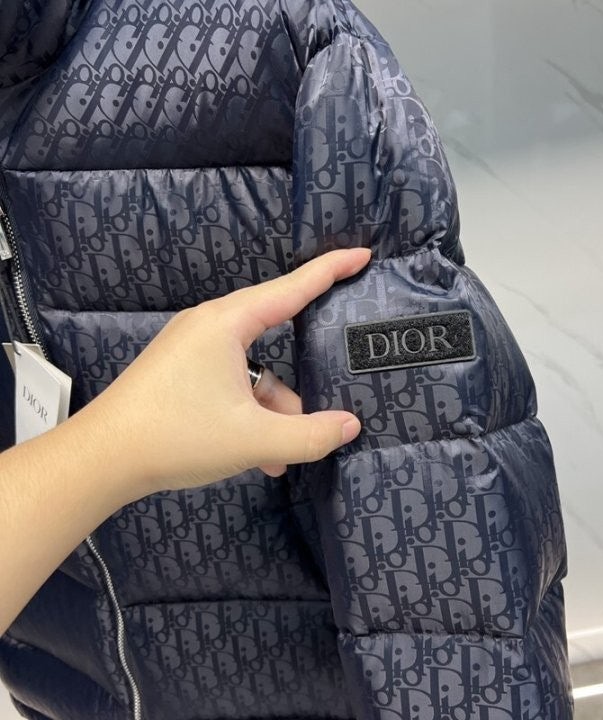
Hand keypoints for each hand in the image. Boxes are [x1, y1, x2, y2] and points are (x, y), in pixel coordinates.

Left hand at [72, 247, 370, 498]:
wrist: (100, 460)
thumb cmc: (175, 436)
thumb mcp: (253, 439)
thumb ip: (310, 435)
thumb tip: (351, 427)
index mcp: (227, 323)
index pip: (292, 287)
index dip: (331, 270)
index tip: (363, 255)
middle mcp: (210, 326)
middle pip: (275, 329)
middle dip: (305, 357)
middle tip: (339, 353)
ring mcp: (193, 349)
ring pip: (254, 369)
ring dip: (274, 408)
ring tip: (283, 452)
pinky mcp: (183, 372)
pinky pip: (232, 384)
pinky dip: (250, 414)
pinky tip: (260, 456)